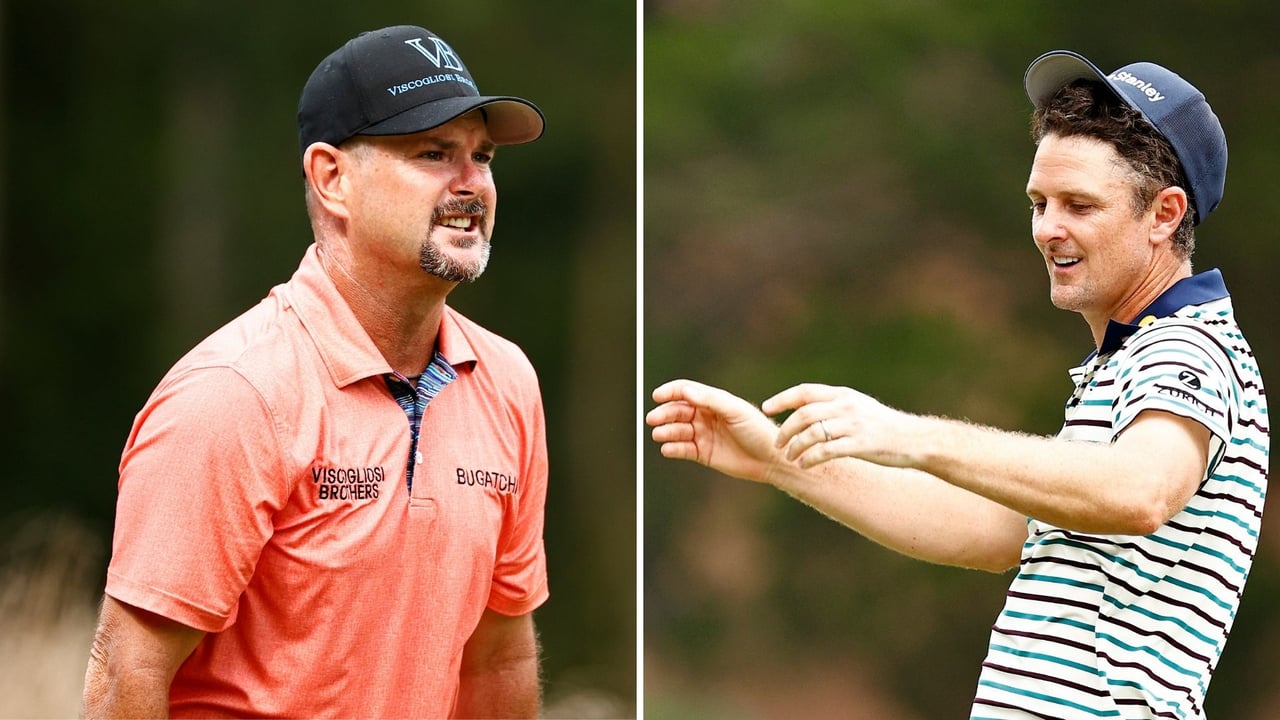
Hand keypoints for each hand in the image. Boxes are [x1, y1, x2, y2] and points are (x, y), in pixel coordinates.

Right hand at [647, 379, 784, 482]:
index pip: (686, 392)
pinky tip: (668, 449)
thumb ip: (711, 400)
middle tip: (653, 419)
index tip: (657, 396)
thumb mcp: (735, 410)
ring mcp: (702, 435)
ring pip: (677, 431)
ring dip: (666, 431)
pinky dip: (673, 449)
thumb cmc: (757, 430)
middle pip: (678, 411)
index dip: (670, 391)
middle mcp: (705, 416)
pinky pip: (683, 449)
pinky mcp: (702, 453)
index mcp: (713, 401)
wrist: (770, 459)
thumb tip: (686, 391)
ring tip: (659, 434)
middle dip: (664, 414)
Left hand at [764, 383, 918, 468]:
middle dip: (785, 429)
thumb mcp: (858, 406)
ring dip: (795, 446)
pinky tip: (804, 465)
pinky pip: (827, 451)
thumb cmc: (883, 426)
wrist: (915, 440)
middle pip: (804, 414)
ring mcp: (854, 425)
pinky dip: (811, 458)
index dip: (782, 399)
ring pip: (813, 433)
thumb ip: (833, 405)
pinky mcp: (861, 444)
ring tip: (789, 458)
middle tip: (777, 444)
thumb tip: (805, 409)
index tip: (766, 408)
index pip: (805, 391)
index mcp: (843, 395)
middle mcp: (846, 406)